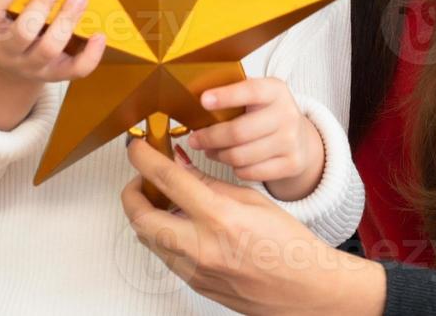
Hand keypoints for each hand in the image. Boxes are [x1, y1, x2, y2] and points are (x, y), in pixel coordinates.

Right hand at [0, 0, 106, 89]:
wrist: (6, 70)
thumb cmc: (5, 28)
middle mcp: (7, 53)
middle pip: (23, 32)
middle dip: (41, 5)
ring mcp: (32, 66)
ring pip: (49, 48)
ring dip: (66, 22)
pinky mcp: (56, 74)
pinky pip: (76, 69)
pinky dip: (91, 55)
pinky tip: (99, 34)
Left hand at [121, 139, 384, 315]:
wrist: (303, 287)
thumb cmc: (287, 244)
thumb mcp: (251, 200)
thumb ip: (209, 182)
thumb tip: (180, 164)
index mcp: (220, 217)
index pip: (168, 180)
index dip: (145, 159)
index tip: (138, 148)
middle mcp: (201, 247)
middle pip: (141, 218)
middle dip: (132, 193)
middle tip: (141, 178)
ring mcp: (194, 270)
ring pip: (149, 239)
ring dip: (147, 216)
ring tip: (163, 200)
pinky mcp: (194, 284)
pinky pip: (165, 256)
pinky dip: (165, 236)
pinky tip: (181, 225)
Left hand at [186, 78, 323, 201]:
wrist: (300, 138)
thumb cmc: (266, 114)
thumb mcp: (256, 97)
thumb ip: (232, 95)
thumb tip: (195, 101)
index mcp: (275, 90)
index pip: (250, 91)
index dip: (226, 96)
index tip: (203, 100)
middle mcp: (287, 114)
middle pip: (238, 132)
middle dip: (209, 137)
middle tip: (194, 140)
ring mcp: (291, 141)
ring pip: (240, 156)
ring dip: (218, 155)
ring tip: (211, 150)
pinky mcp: (291, 163)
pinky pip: (249, 172)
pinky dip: (235, 169)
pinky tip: (232, 160)